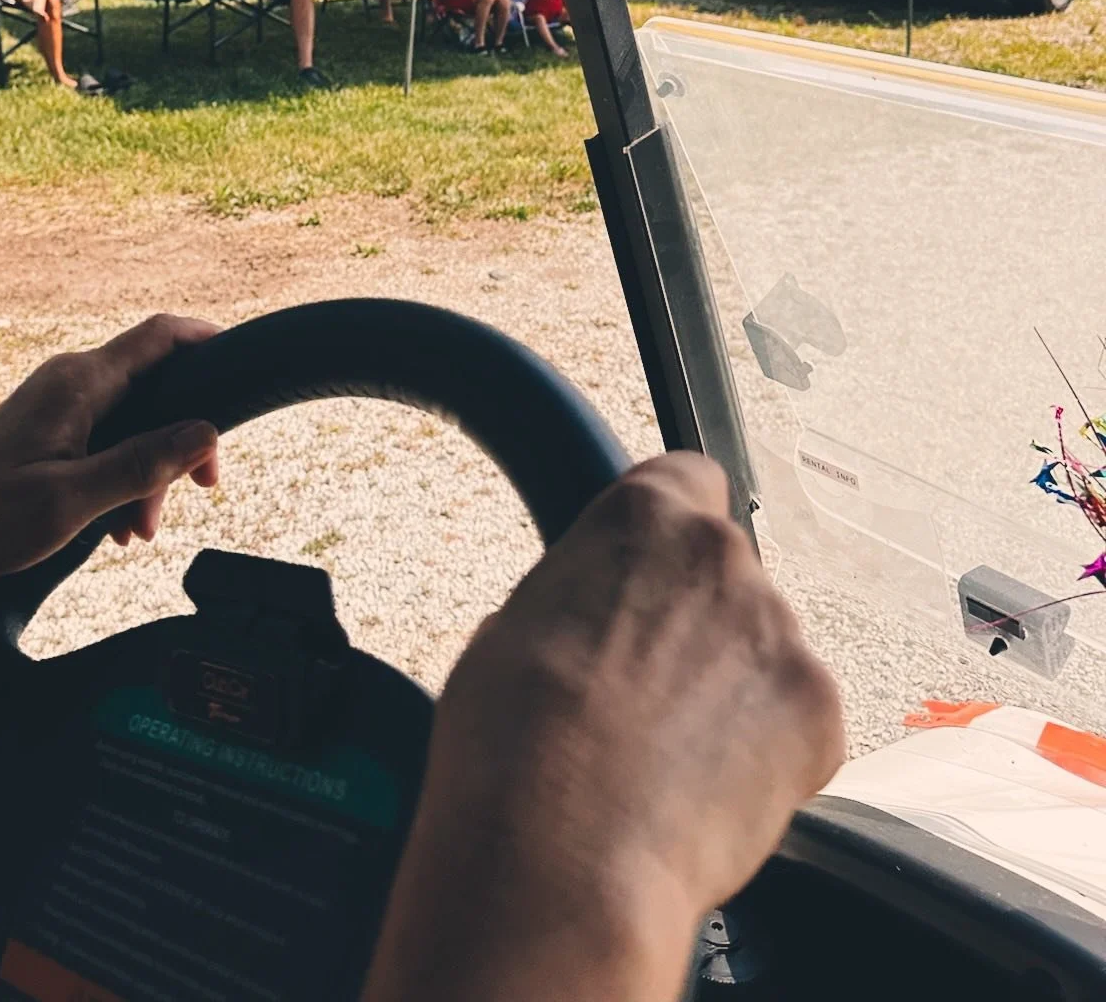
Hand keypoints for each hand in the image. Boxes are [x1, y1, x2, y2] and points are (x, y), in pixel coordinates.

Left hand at [0, 315, 219, 602]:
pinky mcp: (48, 431)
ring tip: (139, 531)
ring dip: (150, 470)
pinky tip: (117, 525)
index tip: (244, 374)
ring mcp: (58, 405)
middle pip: (156, 386)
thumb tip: (206, 432)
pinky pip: (107, 439)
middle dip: (182, 438)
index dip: (210, 341)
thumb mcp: (71, 502)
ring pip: (134, 420)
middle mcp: (72, 381)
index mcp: (80, 382)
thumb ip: (142, 465)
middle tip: (199, 492)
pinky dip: (122, 476)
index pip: (162, 335)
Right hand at [364, 454, 842, 1001]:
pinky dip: (768, 755)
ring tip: (667, 759)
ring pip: (764, 652)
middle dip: (699, 624)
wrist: (562, 854)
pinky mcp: (818, 716)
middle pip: (729, 575)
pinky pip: (798, 723)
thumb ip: (580, 595)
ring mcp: (780, 635)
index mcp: (644, 514)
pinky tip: (707, 791)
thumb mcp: (513, 626)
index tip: (654, 574)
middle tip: (645, 692)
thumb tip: (593, 620)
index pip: (689, 477)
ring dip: (732, 691)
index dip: (670, 533)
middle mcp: (723, 556)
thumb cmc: (513, 745)